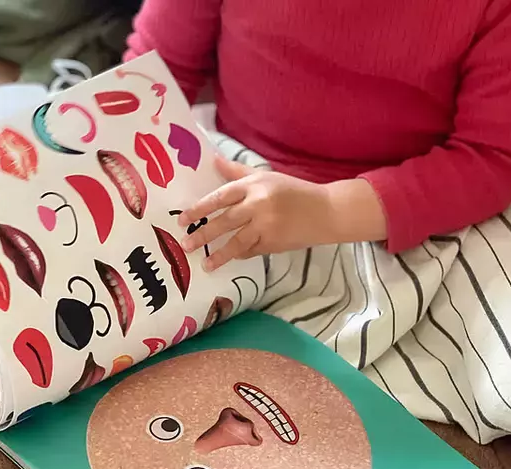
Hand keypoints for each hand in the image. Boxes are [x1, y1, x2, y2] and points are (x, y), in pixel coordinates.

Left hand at [178, 155, 334, 270]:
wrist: (326, 212)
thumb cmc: (295, 192)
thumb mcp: (267, 176)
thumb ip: (238, 171)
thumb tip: (214, 161)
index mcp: (255, 184)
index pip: (221, 196)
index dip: (200, 208)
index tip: (184, 219)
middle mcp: (259, 204)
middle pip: (225, 220)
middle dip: (203, 234)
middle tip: (185, 244)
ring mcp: (267, 226)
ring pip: (236, 242)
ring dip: (219, 254)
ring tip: (205, 264)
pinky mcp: (274, 243)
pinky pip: (251, 251)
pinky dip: (240, 254)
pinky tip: (229, 259)